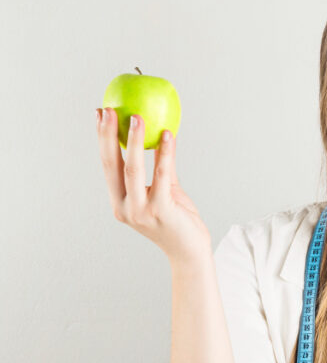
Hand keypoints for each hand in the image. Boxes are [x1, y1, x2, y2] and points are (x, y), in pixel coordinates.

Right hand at [97, 107, 211, 264]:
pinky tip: (168, 136)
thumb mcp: (165, 191)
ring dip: (135, 141)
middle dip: (109, 136)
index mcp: (120, 202)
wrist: (190, 252)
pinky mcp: (161, 211)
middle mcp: (125, 208)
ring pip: (134, 170)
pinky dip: (165, 154)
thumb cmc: (178, 220)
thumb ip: (160, 168)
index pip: (107, 165)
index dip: (103, 139)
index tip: (100, 114)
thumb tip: (160, 135)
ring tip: (137, 117)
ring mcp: (141, 211)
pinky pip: (163, 176)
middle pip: (113, 165)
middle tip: (110, 110)